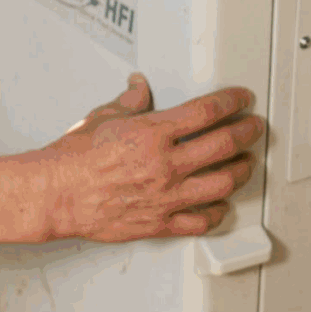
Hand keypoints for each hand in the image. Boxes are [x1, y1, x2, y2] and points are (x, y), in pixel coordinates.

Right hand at [35, 75, 264, 243]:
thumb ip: (128, 102)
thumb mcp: (102, 117)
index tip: (242, 99)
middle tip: (254, 128)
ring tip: (245, 163)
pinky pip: (201, 221)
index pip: (208, 111)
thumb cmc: (73, 160)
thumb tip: (138, 89)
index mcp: (153, 133)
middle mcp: (166, 164)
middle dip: (247, 133)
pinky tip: (221, 205)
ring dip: (240, 171)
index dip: (232, 102)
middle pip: (225, 145)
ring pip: (222, 183)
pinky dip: (217, 212)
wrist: (56, 194)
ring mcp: (167, 196)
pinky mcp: (160, 222)